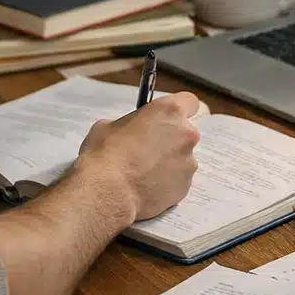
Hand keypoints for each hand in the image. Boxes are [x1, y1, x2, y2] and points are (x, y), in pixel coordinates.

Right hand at [72, 93, 201, 220]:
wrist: (108, 193)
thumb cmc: (105, 155)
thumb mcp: (107, 126)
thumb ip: (128, 124)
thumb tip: (129, 132)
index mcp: (168, 111)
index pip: (189, 102)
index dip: (179, 110)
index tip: (167, 117)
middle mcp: (185, 134)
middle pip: (185, 133)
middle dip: (170, 139)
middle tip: (148, 149)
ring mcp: (188, 162)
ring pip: (182, 159)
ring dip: (168, 163)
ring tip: (143, 173)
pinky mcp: (185, 187)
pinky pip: (178, 181)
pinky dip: (166, 183)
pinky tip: (146, 187)